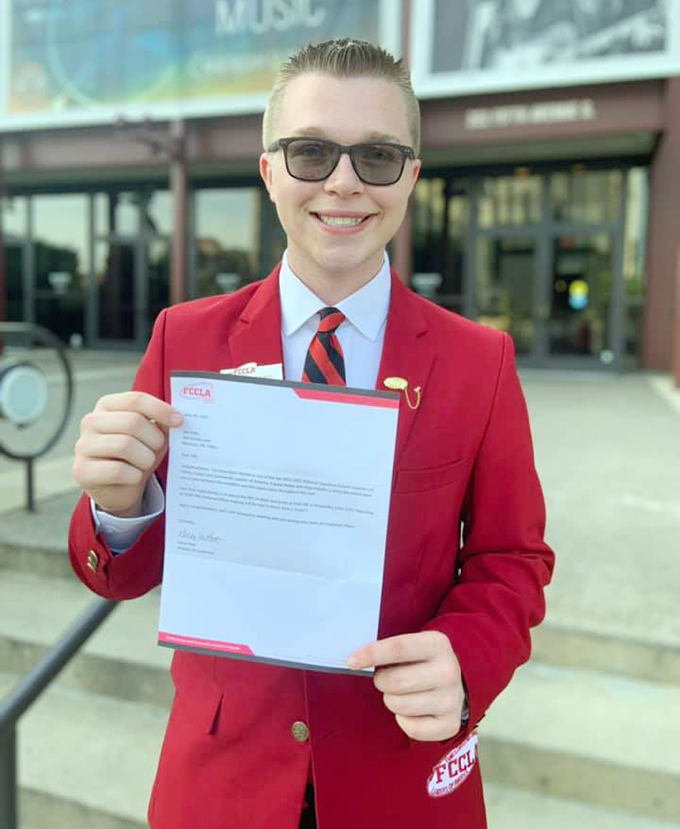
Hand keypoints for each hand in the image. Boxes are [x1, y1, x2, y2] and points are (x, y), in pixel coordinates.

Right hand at [73, 391, 182, 516]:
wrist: (119, 487)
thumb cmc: (136, 456)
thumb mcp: (151, 436)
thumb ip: (161, 424)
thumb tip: (176, 419)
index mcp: (107, 406)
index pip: (135, 399)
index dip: (160, 409)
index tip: (179, 421)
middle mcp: (91, 421)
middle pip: (132, 422)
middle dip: (154, 439)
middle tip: (158, 449)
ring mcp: (83, 446)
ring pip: (125, 445)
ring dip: (146, 458)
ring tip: (146, 463)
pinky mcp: (82, 470)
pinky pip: (118, 470)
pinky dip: (134, 476)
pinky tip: (134, 477)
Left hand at [348, 631, 464, 741]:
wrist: (456, 683)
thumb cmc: (421, 662)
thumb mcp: (412, 645)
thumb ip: (388, 649)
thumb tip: (355, 659)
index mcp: (437, 644)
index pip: (398, 648)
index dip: (371, 654)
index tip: (351, 662)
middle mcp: (449, 671)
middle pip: (395, 682)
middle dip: (381, 681)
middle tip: (384, 679)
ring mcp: (452, 699)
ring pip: (400, 706)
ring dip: (391, 700)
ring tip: (401, 693)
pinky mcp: (451, 724)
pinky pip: (411, 728)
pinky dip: (403, 721)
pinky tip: (411, 710)